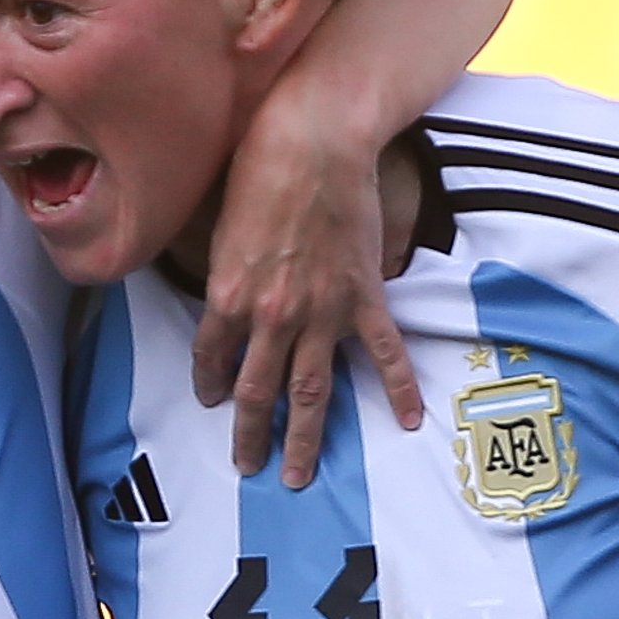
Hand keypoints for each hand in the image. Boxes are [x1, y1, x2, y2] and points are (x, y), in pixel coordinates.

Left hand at [195, 102, 419, 487]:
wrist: (314, 144)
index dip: (209, 384)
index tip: (212, 401)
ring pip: (311, 391)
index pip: (210, 358)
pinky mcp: (363, 299)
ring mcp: (321, 313)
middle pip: (258, 393)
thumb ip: (223, 276)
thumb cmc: (258, 173)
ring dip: (306, 438)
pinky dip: (398, 389)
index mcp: (228, 299)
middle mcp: (272, 318)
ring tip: (299, 474)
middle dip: (251, 437)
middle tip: (249, 467)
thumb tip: (224, 301)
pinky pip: (383, 355)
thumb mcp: (219, 229)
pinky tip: (409, 420)